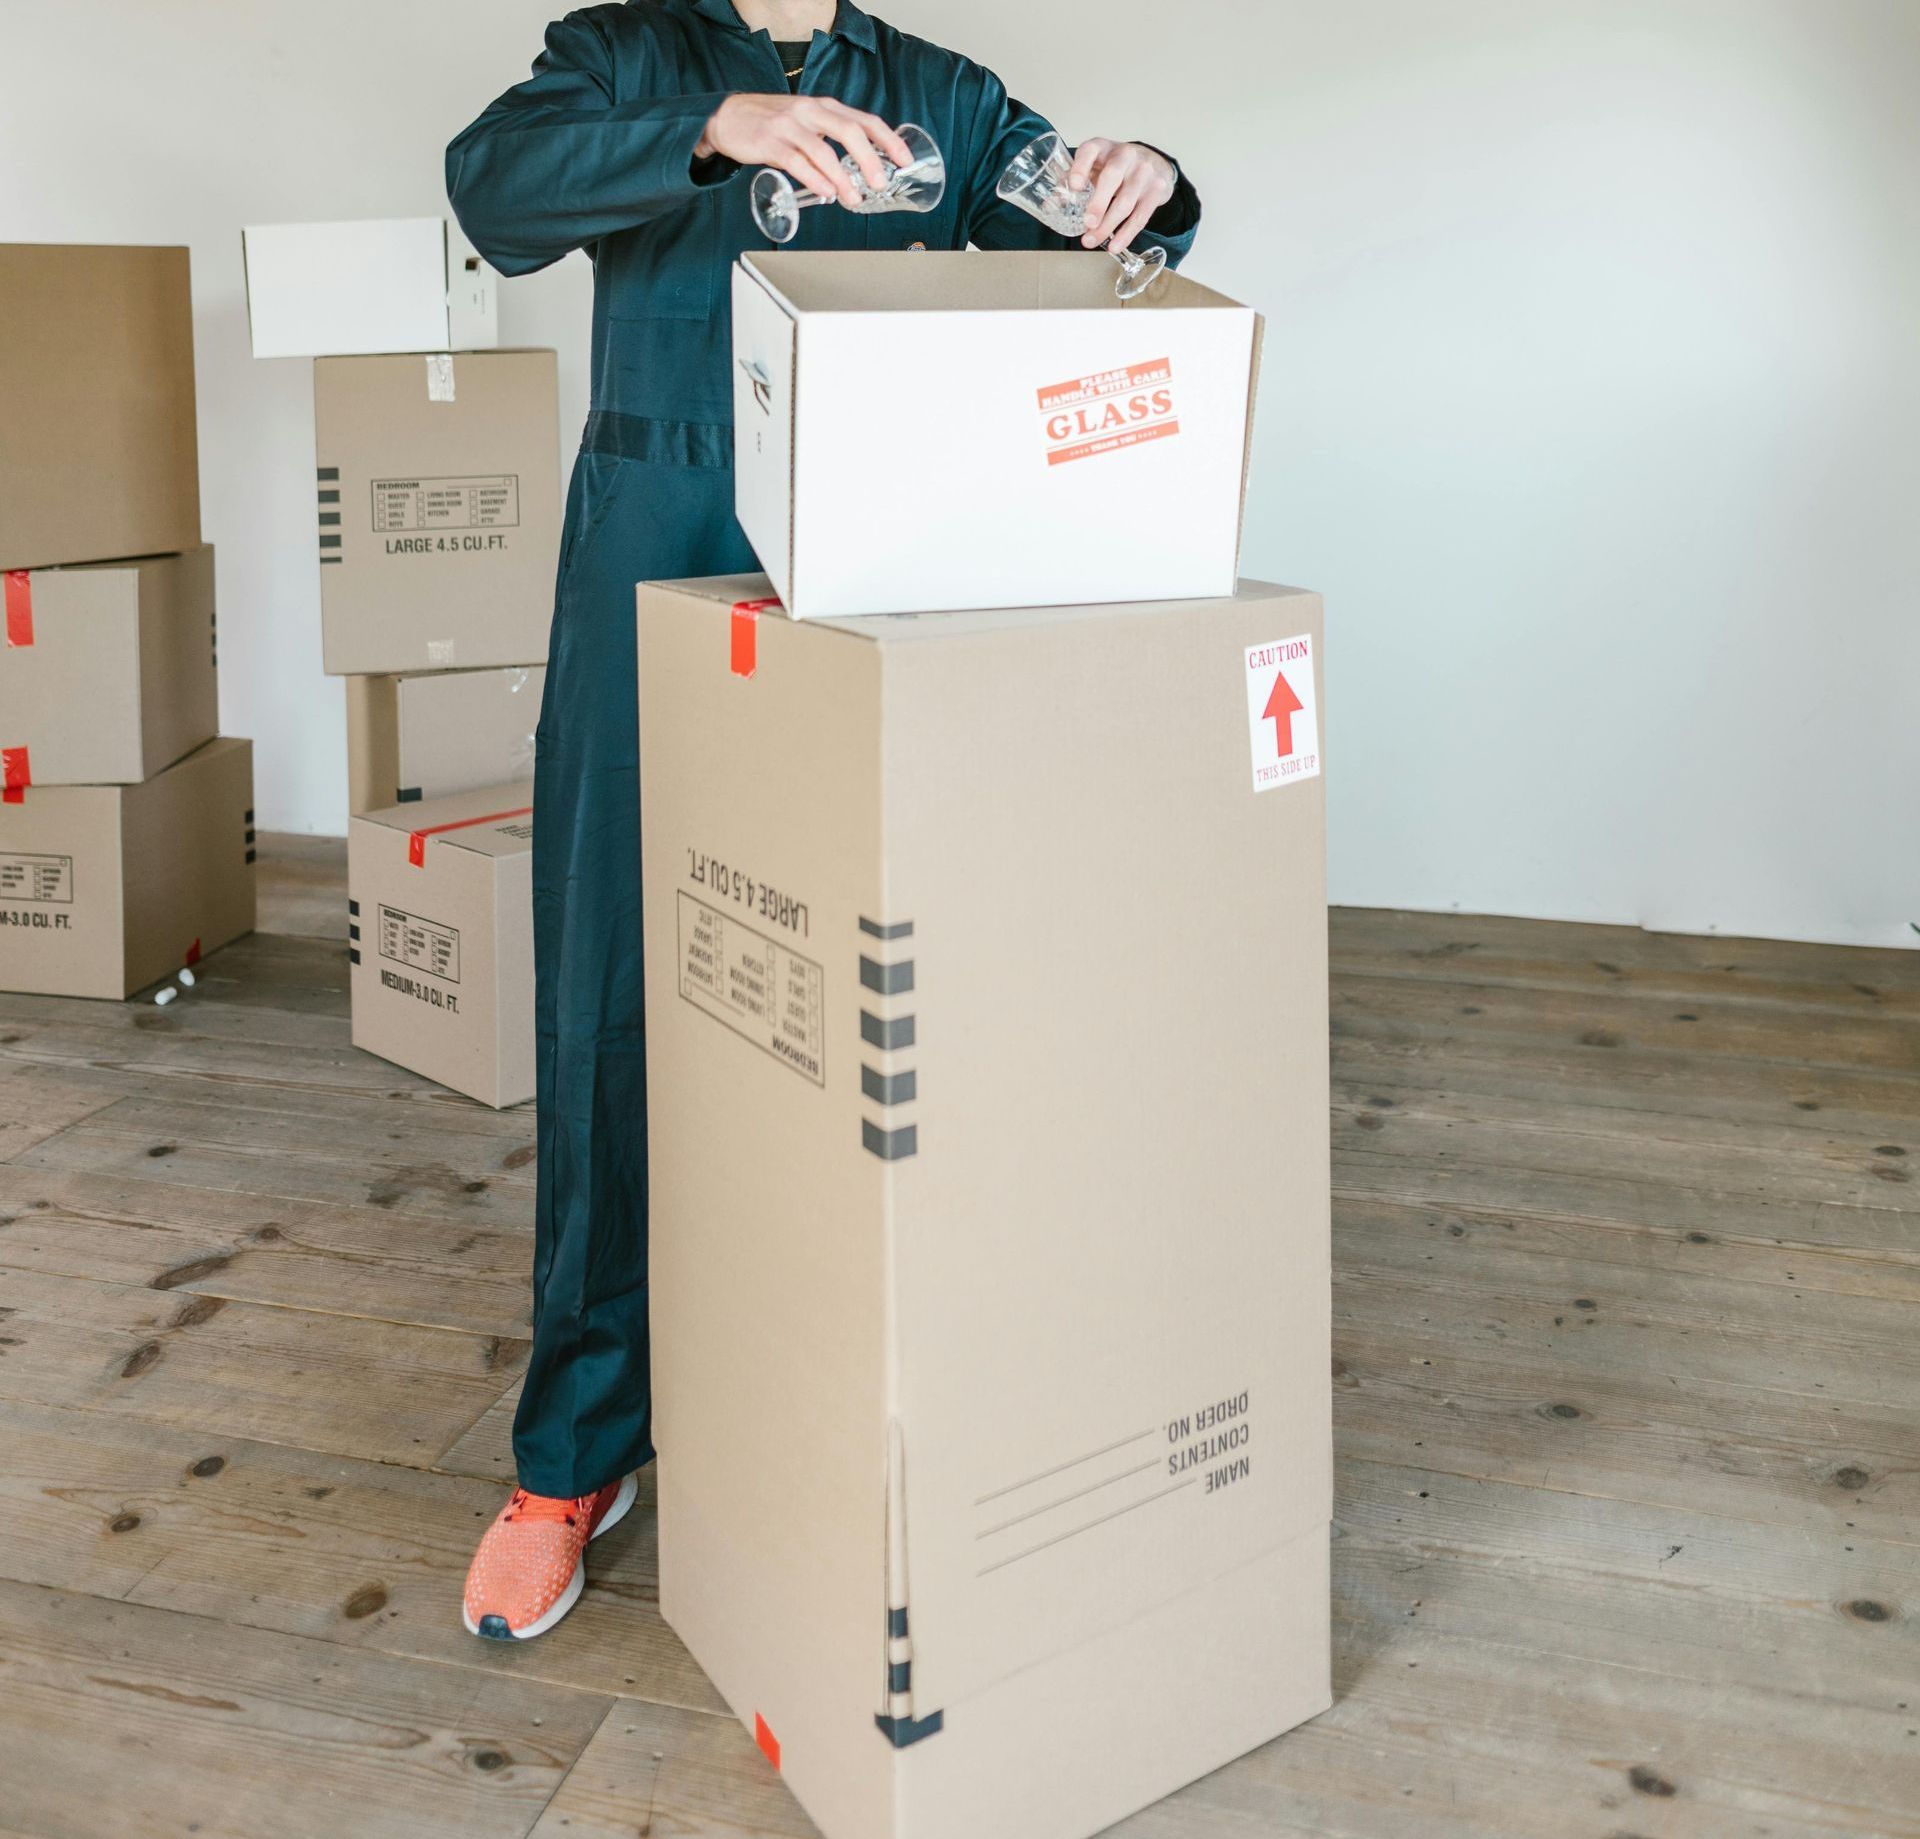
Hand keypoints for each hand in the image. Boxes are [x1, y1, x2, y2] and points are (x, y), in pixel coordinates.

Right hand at [698, 93, 913, 206]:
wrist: (728, 117)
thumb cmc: (773, 125)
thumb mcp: (808, 123)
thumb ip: (832, 140)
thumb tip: (860, 170)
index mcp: (825, 107)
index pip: (864, 120)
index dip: (888, 139)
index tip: (905, 159)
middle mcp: (810, 112)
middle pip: (849, 131)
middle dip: (870, 159)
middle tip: (880, 183)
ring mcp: (789, 126)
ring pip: (823, 151)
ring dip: (843, 178)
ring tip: (854, 199)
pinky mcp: (770, 143)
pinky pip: (797, 162)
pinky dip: (815, 180)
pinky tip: (826, 193)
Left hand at [1066, 140, 1175, 252]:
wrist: (1154, 162)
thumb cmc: (1116, 167)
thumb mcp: (1095, 167)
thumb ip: (1074, 183)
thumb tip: (1049, 206)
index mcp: (1103, 147)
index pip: (1090, 151)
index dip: (1081, 167)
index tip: (1074, 186)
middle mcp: (1125, 155)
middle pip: (1112, 178)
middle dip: (1098, 204)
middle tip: (1086, 224)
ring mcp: (1143, 172)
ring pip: (1125, 202)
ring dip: (1108, 226)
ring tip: (1092, 241)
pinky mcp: (1157, 190)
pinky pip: (1141, 216)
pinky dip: (1126, 234)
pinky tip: (1114, 245)